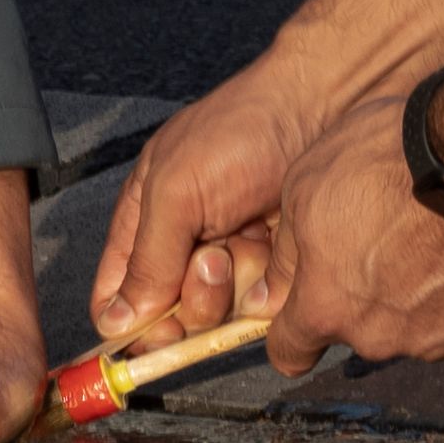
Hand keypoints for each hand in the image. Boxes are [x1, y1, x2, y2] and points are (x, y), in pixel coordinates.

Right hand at [90, 66, 312, 345]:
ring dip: (233, 286)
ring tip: (250, 241)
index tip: (156, 334)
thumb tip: (116, 323)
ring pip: (218, 315)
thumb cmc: (241, 131)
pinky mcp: (274, 269)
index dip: (129, 325)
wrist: (327, 108)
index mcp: (144, 220)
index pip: (117, 296)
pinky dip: (270, 288)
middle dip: (192, 295)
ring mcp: (231, 259)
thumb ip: (147, 259)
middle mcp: (184, 245)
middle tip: (213, 256)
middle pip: (170, 316)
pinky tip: (278, 251)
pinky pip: (261, 308)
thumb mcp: (176, 190)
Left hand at [256, 88, 443, 374]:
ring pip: (407, 325)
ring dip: (409, 295)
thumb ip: (286, 255)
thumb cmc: (386, 165)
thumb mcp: (303, 187)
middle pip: (356, 330)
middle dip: (359, 296)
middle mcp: (379, 337)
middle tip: (377, 241)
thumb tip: (271, 294)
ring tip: (425, 237)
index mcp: (328, 307)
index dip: (291, 334)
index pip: (291, 353)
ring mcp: (436, 339)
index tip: (301, 313)